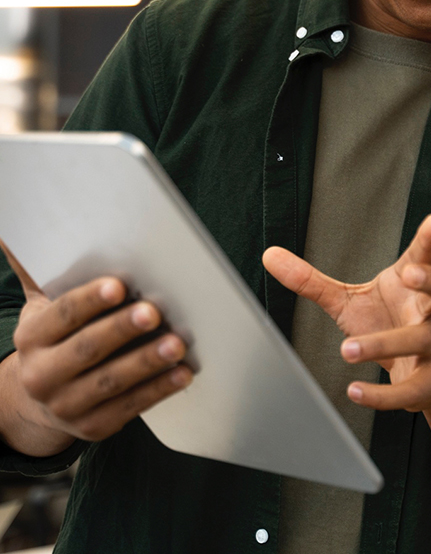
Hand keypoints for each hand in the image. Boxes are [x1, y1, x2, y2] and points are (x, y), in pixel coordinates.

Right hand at [0, 238, 191, 451]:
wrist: (40, 400)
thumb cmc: (57, 336)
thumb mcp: (44, 305)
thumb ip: (44, 272)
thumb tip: (15, 236)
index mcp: (31, 337)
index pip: (62, 315)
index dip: (90, 300)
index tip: (119, 285)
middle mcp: (41, 374)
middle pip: (86, 349)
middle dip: (122, 330)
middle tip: (155, 312)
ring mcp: (65, 406)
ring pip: (109, 383)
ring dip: (146, 363)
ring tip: (178, 345)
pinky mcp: (93, 427)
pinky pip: (129, 408)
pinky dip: (158, 391)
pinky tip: (182, 374)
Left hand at [262, 214, 430, 411]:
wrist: (430, 378)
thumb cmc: (388, 326)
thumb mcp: (348, 301)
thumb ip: (312, 281)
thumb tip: (270, 255)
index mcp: (411, 285)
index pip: (424, 257)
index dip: (429, 240)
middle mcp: (428, 311)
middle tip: (410, 273)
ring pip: (421, 339)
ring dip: (386, 343)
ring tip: (348, 349)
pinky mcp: (428, 382)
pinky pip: (410, 390)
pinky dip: (382, 395)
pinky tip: (355, 391)